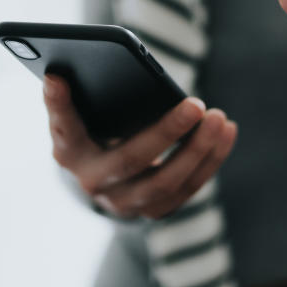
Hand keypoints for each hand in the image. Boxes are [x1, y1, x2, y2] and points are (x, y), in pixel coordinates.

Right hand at [43, 75, 237, 218]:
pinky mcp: (154, 210)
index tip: (58, 78)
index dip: (59, 106)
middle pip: (131, 160)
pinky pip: (189, 188)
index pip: (64, 128)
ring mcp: (125, 202)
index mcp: (70, 152)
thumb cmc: (97, 131)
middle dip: (166, 132)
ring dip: (199, 150)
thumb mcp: (83, 116)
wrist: (107, 177)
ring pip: (167, 182)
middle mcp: (93, 182)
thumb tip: (60, 76)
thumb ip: (75, 100)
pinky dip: (212, 159)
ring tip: (219, 118)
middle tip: (196, 104)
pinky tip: (228, 131)